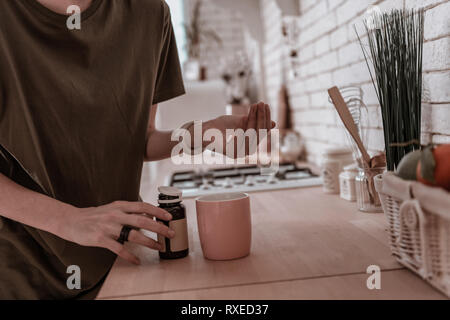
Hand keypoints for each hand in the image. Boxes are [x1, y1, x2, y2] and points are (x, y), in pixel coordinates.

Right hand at [58, 201, 174, 264]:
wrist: (72, 221)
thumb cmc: (96, 215)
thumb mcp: (113, 208)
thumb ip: (129, 211)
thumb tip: (149, 215)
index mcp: (120, 206)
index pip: (143, 206)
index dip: (157, 211)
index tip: (169, 216)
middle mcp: (115, 215)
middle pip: (142, 220)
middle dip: (159, 227)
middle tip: (170, 233)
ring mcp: (108, 227)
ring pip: (133, 235)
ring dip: (148, 242)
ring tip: (159, 247)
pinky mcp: (100, 239)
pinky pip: (118, 249)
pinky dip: (129, 255)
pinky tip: (137, 260)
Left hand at [211, 102, 275, 155]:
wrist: (202, 131)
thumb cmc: (221, 127)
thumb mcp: (241, 123)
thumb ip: (255, 123)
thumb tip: (274, 123)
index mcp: (248, 145)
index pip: (261, 132)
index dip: (265, 118)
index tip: (265, 105)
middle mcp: (245, 151)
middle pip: (259, 133)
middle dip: (262, 117)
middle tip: (262, 103)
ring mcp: (239, 153)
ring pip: (254, 133)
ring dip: (256, 117)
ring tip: (256, 105)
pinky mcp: (232, 152)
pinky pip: (245, 136)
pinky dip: (249, 122)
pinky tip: (249, 112)